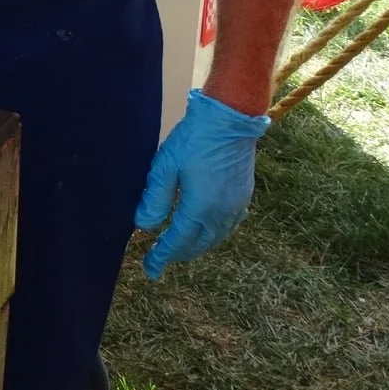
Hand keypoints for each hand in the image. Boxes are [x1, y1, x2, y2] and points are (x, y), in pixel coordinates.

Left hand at [134, 88, 270, 279]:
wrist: (229, 120)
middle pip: (198, 244)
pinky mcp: (244, 196)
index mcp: (200, 207)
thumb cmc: (194, 139)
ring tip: (179, 248)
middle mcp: (222, 213)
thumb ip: (154, 198)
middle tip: (160, 259)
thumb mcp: (165, 166)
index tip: (150, 268)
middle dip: (178, 254)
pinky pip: (228, 226)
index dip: (162, 256)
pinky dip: (213, 235)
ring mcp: (236, 205)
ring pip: (215, 238)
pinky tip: (205, 230)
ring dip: (196, 246)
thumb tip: (144, 225)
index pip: (178, 241)